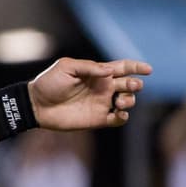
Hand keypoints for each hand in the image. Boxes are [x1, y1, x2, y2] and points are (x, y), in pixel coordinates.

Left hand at [28, 57, 151, 130]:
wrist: (37, 105)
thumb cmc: (49, 83)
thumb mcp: (66, 67)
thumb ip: (88, 67)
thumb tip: (109, 71)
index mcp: (98, 73)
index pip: (123, 68)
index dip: (137, 68)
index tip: (148, 69)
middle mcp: (103, 87)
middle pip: (129, 84)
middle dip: (135, 84)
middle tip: (130, 86)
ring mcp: (102, 103)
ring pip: (127, 102)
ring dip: (130, 100)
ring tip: (121, 101)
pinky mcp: (98, 119)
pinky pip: (118, 119)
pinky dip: (123, 117)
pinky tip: (119, 113)